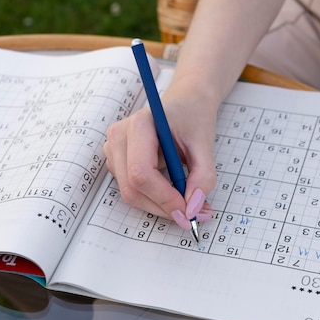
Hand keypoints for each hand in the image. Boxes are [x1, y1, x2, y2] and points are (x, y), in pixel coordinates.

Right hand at [103, 88, 217, 225]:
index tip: (189, 211)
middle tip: (195, 216)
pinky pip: (133, 191)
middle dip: (163, 207)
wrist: (186, 103)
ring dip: (160, 206)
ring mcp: (114, 150)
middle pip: (132, 189)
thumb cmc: (194, 117)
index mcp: (139, 125)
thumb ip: (202, 177)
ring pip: (131, 194)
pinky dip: (155, 201)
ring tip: (191, 205)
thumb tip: (194, 209)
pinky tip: (176, 194)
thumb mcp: (205, 144)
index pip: (141, 173)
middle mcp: (119, 137)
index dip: (164, 197)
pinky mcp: (118, 162)